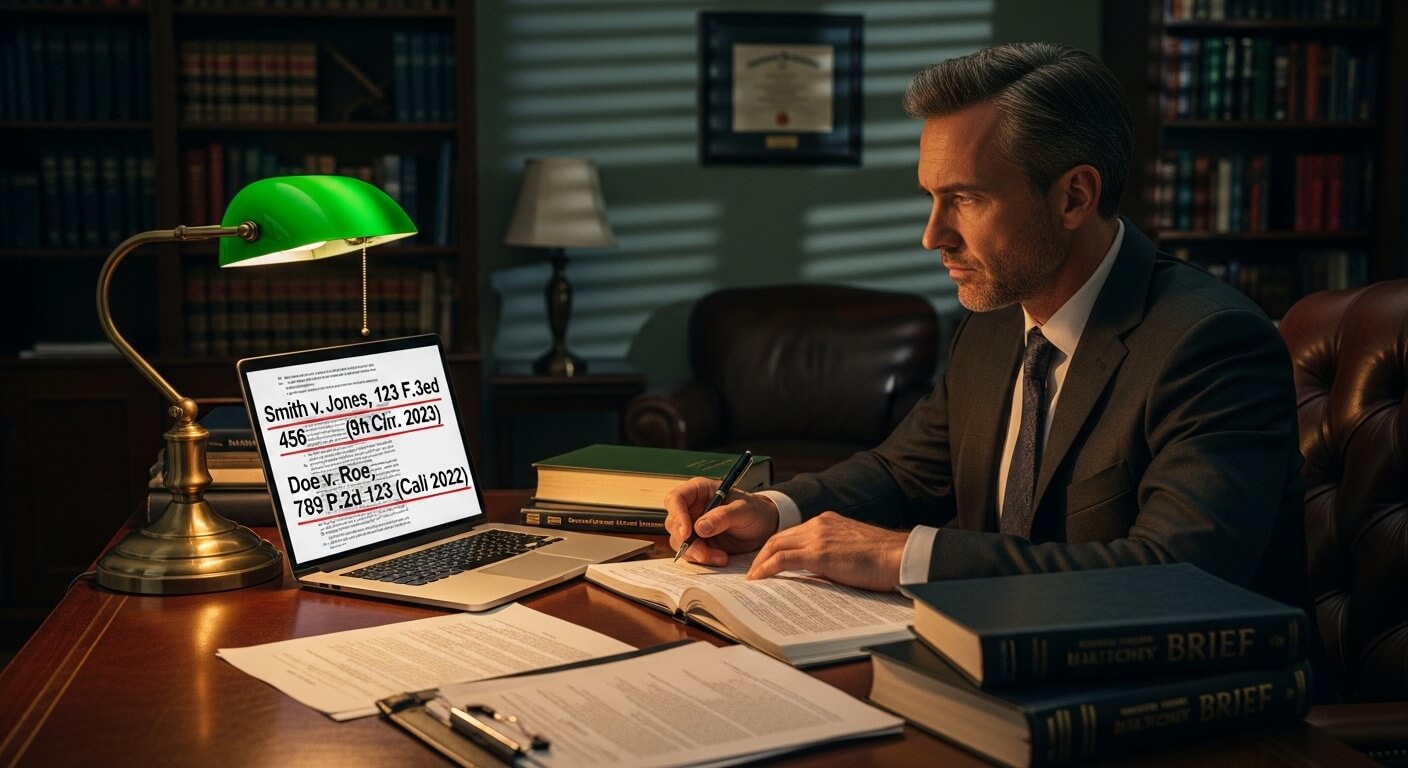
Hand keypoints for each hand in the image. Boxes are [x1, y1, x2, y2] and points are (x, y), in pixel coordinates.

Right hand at [664, 476, 779, 565]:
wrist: (764, 528)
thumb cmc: (755, 510)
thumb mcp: (744, 509)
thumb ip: (723, 516)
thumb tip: (700, 527)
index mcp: (699, 491)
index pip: (676, 499)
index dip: (677, 515)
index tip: (687, 532)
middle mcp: (691, 508)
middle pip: (673, 524)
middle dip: (687, 541)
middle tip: (704, 552)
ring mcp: (693, 527)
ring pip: (679, 542)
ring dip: (696, 553)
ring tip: (720, 556)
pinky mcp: (698, 543)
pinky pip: (691, 554)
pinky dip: (703, 559)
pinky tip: (721, 558)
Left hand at [747, 512, 907, 591]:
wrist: (898, 556)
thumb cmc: (883, 559)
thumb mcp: (852, 551)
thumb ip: (832, 556)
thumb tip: (817, 574)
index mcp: (828, 521)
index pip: (793, 534)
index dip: (776, 548)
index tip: (767, 562)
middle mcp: (819, 524)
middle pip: (779, 537)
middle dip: (762, 554)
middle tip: (753, 572)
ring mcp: (817, 536)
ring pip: (775, 545)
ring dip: (760, 562)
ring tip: (753, 579)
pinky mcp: (818, 553)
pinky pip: (782, 559)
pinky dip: (766, 568)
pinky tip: (759, 579)